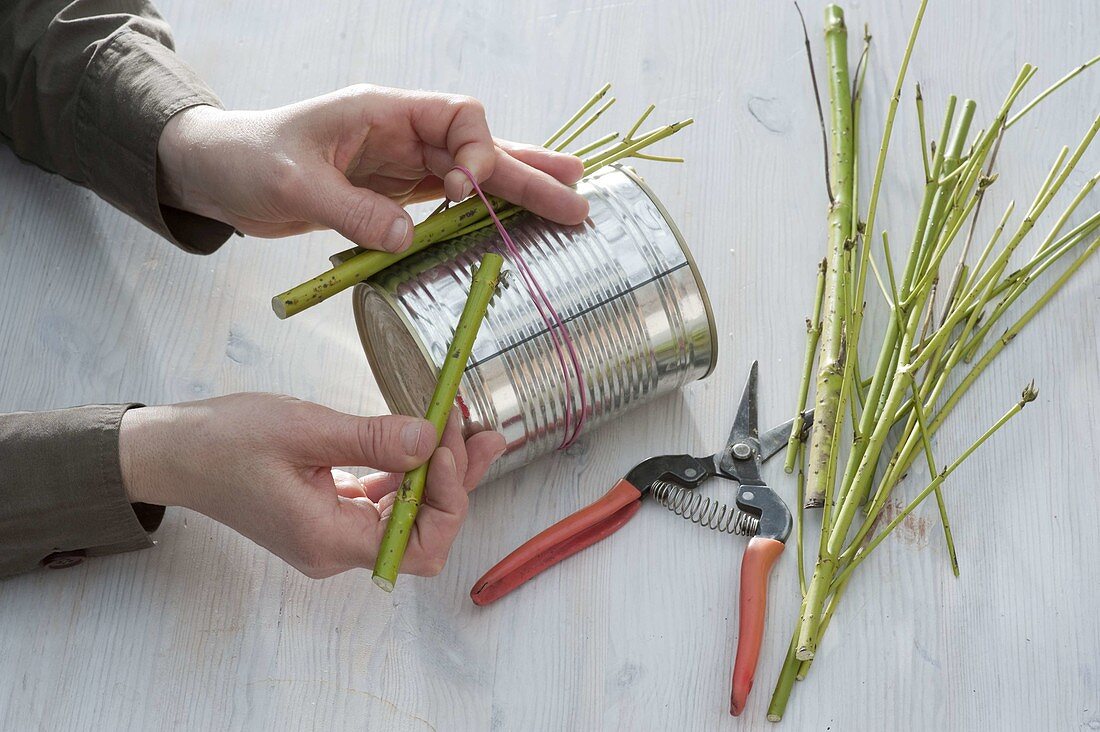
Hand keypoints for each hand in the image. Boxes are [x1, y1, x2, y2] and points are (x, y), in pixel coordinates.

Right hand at [118, 393, 505, 578]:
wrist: (173, 452)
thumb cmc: (224, 442)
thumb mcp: (304, 430)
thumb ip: (371, 439)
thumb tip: (430, 439)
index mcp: (328, 540)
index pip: (418, 545)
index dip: (447, 498)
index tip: (448, 442)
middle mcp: (334, 549)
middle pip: (420, 532)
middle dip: (456, 483)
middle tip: (481, 434)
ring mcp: (332, 534)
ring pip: (406, 515)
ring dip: (438, 475)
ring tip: (467, 431)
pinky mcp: (327, 513)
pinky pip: (382, 500)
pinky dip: (407, 471)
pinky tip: (424, 440)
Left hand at [156, 85, 589, 251]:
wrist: (219, 173)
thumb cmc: (248, 161)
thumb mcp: (295, 185)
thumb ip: (354, 210)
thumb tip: (407, 238)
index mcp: (384, 111)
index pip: (460, 117)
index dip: (478, 151)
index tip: (464, 189)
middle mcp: (402, 134)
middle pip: (482, 148)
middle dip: (530, 172)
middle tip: (579, 200)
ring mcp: (401, 165)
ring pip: (474, 177)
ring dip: (519, 194)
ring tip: (569, 207)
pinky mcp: (393, 194)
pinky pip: (449, 204)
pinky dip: (482, 215)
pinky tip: (513, 225)